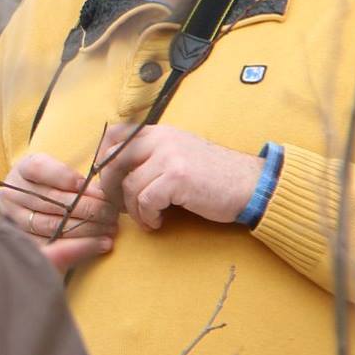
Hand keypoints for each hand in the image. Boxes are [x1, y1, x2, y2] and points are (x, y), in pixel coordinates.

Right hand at [0, 151, 117, 273]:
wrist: (27, 205)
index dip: (63, 177)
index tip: (86, 185)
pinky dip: (79, 247)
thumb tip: (102, 192)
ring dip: (86, 228)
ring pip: (52, 225)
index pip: (39, 169)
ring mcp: (16, 220)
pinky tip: (100, 244)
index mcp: (23, 170)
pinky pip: (53, 248)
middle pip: (50, 200)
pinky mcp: (24, 243)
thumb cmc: (51, 185)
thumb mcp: (57, 171)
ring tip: (110, 228)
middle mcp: (14, 195)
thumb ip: (73, 178)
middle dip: (86, 207)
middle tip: (111, 211)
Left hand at [95, 124, 261, 230]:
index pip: (115, 134)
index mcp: (160, 132)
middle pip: (113, 160)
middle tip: (119, 206)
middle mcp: (162, 139)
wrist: (251, 185)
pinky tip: (158, 222)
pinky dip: (147, 216)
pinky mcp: (178, 177)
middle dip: (110, 188)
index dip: (102, 158)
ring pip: (129, 185)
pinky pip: (145, 200)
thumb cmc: (214, 177)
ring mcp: (170, 156)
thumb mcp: (180, 155)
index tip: (107, 180)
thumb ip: (153, 155)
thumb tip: (116, 173)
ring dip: (132, 209)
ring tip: (147, 218)